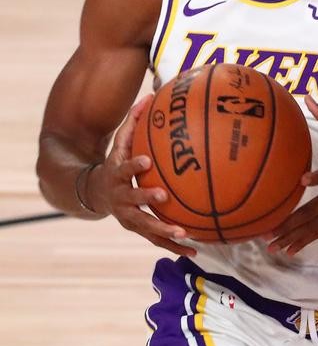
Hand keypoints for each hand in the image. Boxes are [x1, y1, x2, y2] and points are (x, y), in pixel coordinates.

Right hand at [94, 98, 195, 256]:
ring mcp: (128, 216)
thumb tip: (151, 94)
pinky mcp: (137, 229)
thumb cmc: (116, 162)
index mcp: (116, 174)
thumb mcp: (120, 143)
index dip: (133, 165)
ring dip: (163, 231)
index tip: (145, 161)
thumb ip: (133, 121)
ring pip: (145, 226)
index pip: (124, 168)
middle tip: (163, 196)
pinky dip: (174, 246)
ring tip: (183, 233)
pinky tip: (194, 251)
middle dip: (146, 198)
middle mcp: (120, 198)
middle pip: (132, 200)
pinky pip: (156, 240)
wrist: (95, 193)